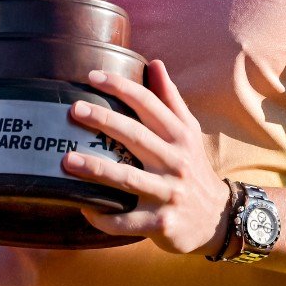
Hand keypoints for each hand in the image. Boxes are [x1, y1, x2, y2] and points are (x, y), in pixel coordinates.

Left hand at [62, 61, 233, 255]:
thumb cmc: (194, 169)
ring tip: (67, 160)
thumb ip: (171, 100)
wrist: (219, 218)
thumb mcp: (189, 133)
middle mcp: (176, 161)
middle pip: (136, 136)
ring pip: (128, 178)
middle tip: (74, 109)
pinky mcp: (162, 222)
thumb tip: (155, 63)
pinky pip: (127, 220)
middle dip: (104, 120)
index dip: (121, 87)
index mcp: (180, 136)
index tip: (93, 76)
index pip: (149, 104)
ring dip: (96, 169)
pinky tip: (84, 208)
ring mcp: (169, 193)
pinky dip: (104, 216)